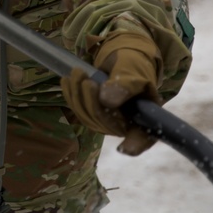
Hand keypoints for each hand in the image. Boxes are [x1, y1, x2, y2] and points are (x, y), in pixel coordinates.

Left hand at [61, 32, 163, 155]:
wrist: (123, 65)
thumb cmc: (134, 70)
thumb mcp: (134, 74)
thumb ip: (125, 86)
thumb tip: (106, 100)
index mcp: (146, 120)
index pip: (142, 139)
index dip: (134, 145)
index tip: (125, 148)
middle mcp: (126, 128)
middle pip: (104, 121)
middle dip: (91, 99)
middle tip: (86, 78)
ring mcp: (108, 125)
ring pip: (88, 116)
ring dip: (78, 94)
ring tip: (77, 72)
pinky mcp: (93, 119)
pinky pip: (79, 111)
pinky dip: (71, 95)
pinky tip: (66, 80)